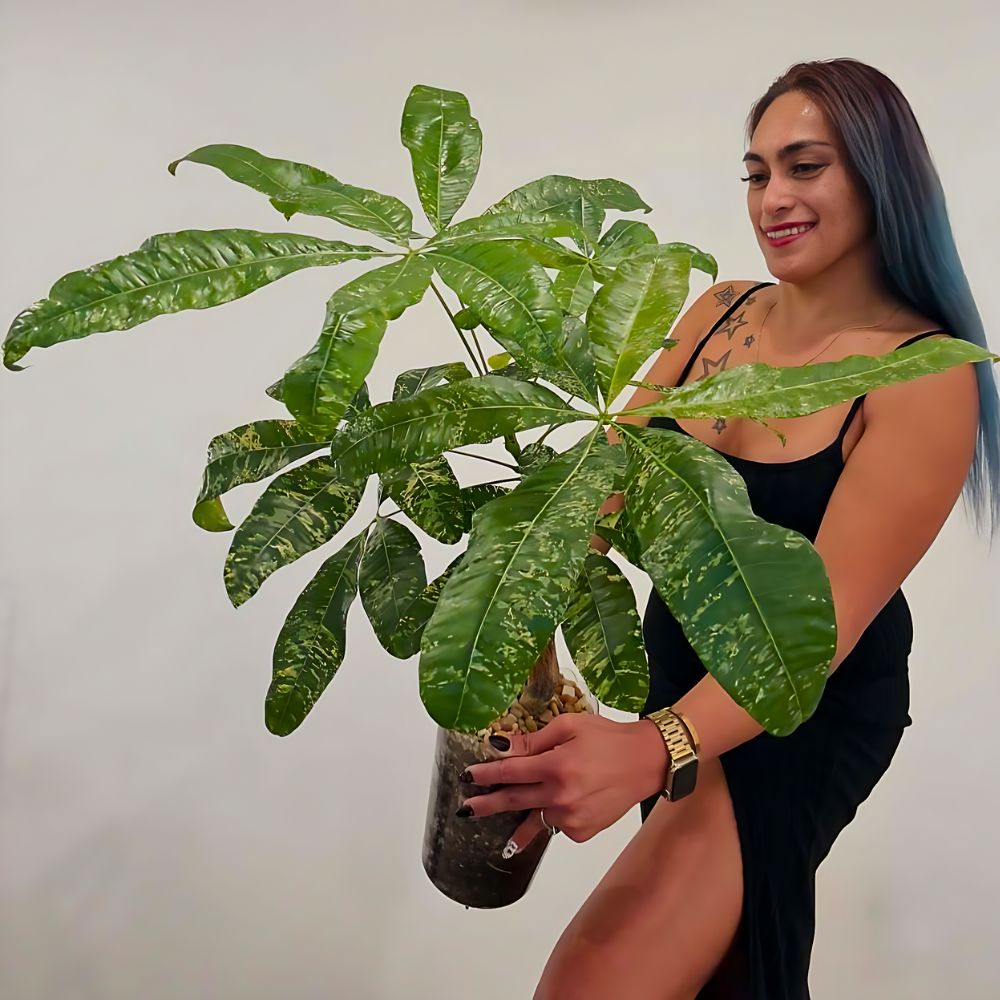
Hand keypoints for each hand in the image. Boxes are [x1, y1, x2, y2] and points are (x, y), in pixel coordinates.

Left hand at [456, 711, 668, 855]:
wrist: (646, 763)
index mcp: (556, 766)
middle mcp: (561, 796)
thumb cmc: (608, 738)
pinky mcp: (582, 832)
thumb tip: (501, 748)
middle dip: (486, 804)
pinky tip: (557, 805)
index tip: (466, 776)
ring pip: (534, 818)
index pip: (509, 773)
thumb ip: (534, 740)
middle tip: (465, 809)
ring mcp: (572, 818)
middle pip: (513, 801)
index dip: (485, 775)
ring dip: (514, 820)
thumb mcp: (570, 726)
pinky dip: (551, 816)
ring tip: (492, 824)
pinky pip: (556, 825)